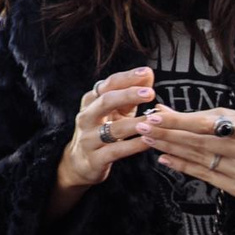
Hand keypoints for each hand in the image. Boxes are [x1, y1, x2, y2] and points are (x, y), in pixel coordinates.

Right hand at [46, 67, 158, 222]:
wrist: (81, 162)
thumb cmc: (103, 129)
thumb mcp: (115, 110)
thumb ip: (131, 94)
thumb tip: (148, 73)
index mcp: (91, 101)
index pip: (108, 85)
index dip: (127, 78)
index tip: (146, 72)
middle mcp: (86, 117)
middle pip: (105, 102)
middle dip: (128, 95)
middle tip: (150, 92)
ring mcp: (89, 138)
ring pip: (113, 129)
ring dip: (135, 123)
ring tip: (153, 119)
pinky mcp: (95, 158)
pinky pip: (116, 150)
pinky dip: (133, 146)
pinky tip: (148, 142)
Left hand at [138, 106, 234, 204]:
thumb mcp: (233, 115)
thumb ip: (198, 116)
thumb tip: (162, 111)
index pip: (208, 125)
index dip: (179, 122)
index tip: (155, 117)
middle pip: (200, 144)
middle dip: (168, 135)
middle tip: (143, 127)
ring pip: (200, 161)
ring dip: (170, 150)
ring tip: (149, 140)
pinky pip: (205, 177)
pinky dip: (183, 167)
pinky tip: (165, 158)